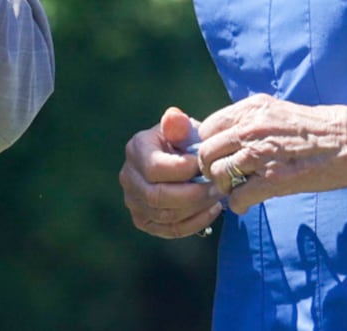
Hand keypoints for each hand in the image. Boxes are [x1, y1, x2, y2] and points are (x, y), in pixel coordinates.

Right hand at [119, 106, 223, 238]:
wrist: (178, 160)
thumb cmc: (183, 142)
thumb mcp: (183, 129)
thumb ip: (179, 125)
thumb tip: (174, 117)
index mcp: (136, 149)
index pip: (155, 168)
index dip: (184, 171)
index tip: (207, 166)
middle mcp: (128, 177)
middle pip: (158, 196)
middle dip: (193, 194)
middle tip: (218, 188)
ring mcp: (133, 201)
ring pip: (165, 215)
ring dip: (196, 209)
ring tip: (217, 197)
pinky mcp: (144, 220)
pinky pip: (169, 230)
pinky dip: (194, 224)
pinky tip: (212, 211)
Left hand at [194, 94, 346, 214]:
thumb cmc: (320, 128)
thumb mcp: (278, 111)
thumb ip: (251, 121)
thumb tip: (227, 137)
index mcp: (251, 109)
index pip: (207, 128)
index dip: (209, 146)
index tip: (218, 157)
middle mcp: (250, 128)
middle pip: (206, 152)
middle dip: (210, 168)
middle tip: (223, 178)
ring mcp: (261, 154)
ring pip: (217, 174)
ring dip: (223, 187)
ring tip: (237, 190)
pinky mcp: (274, 180)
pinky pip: (238, 197)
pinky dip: (238, 204)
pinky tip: (247, 204)